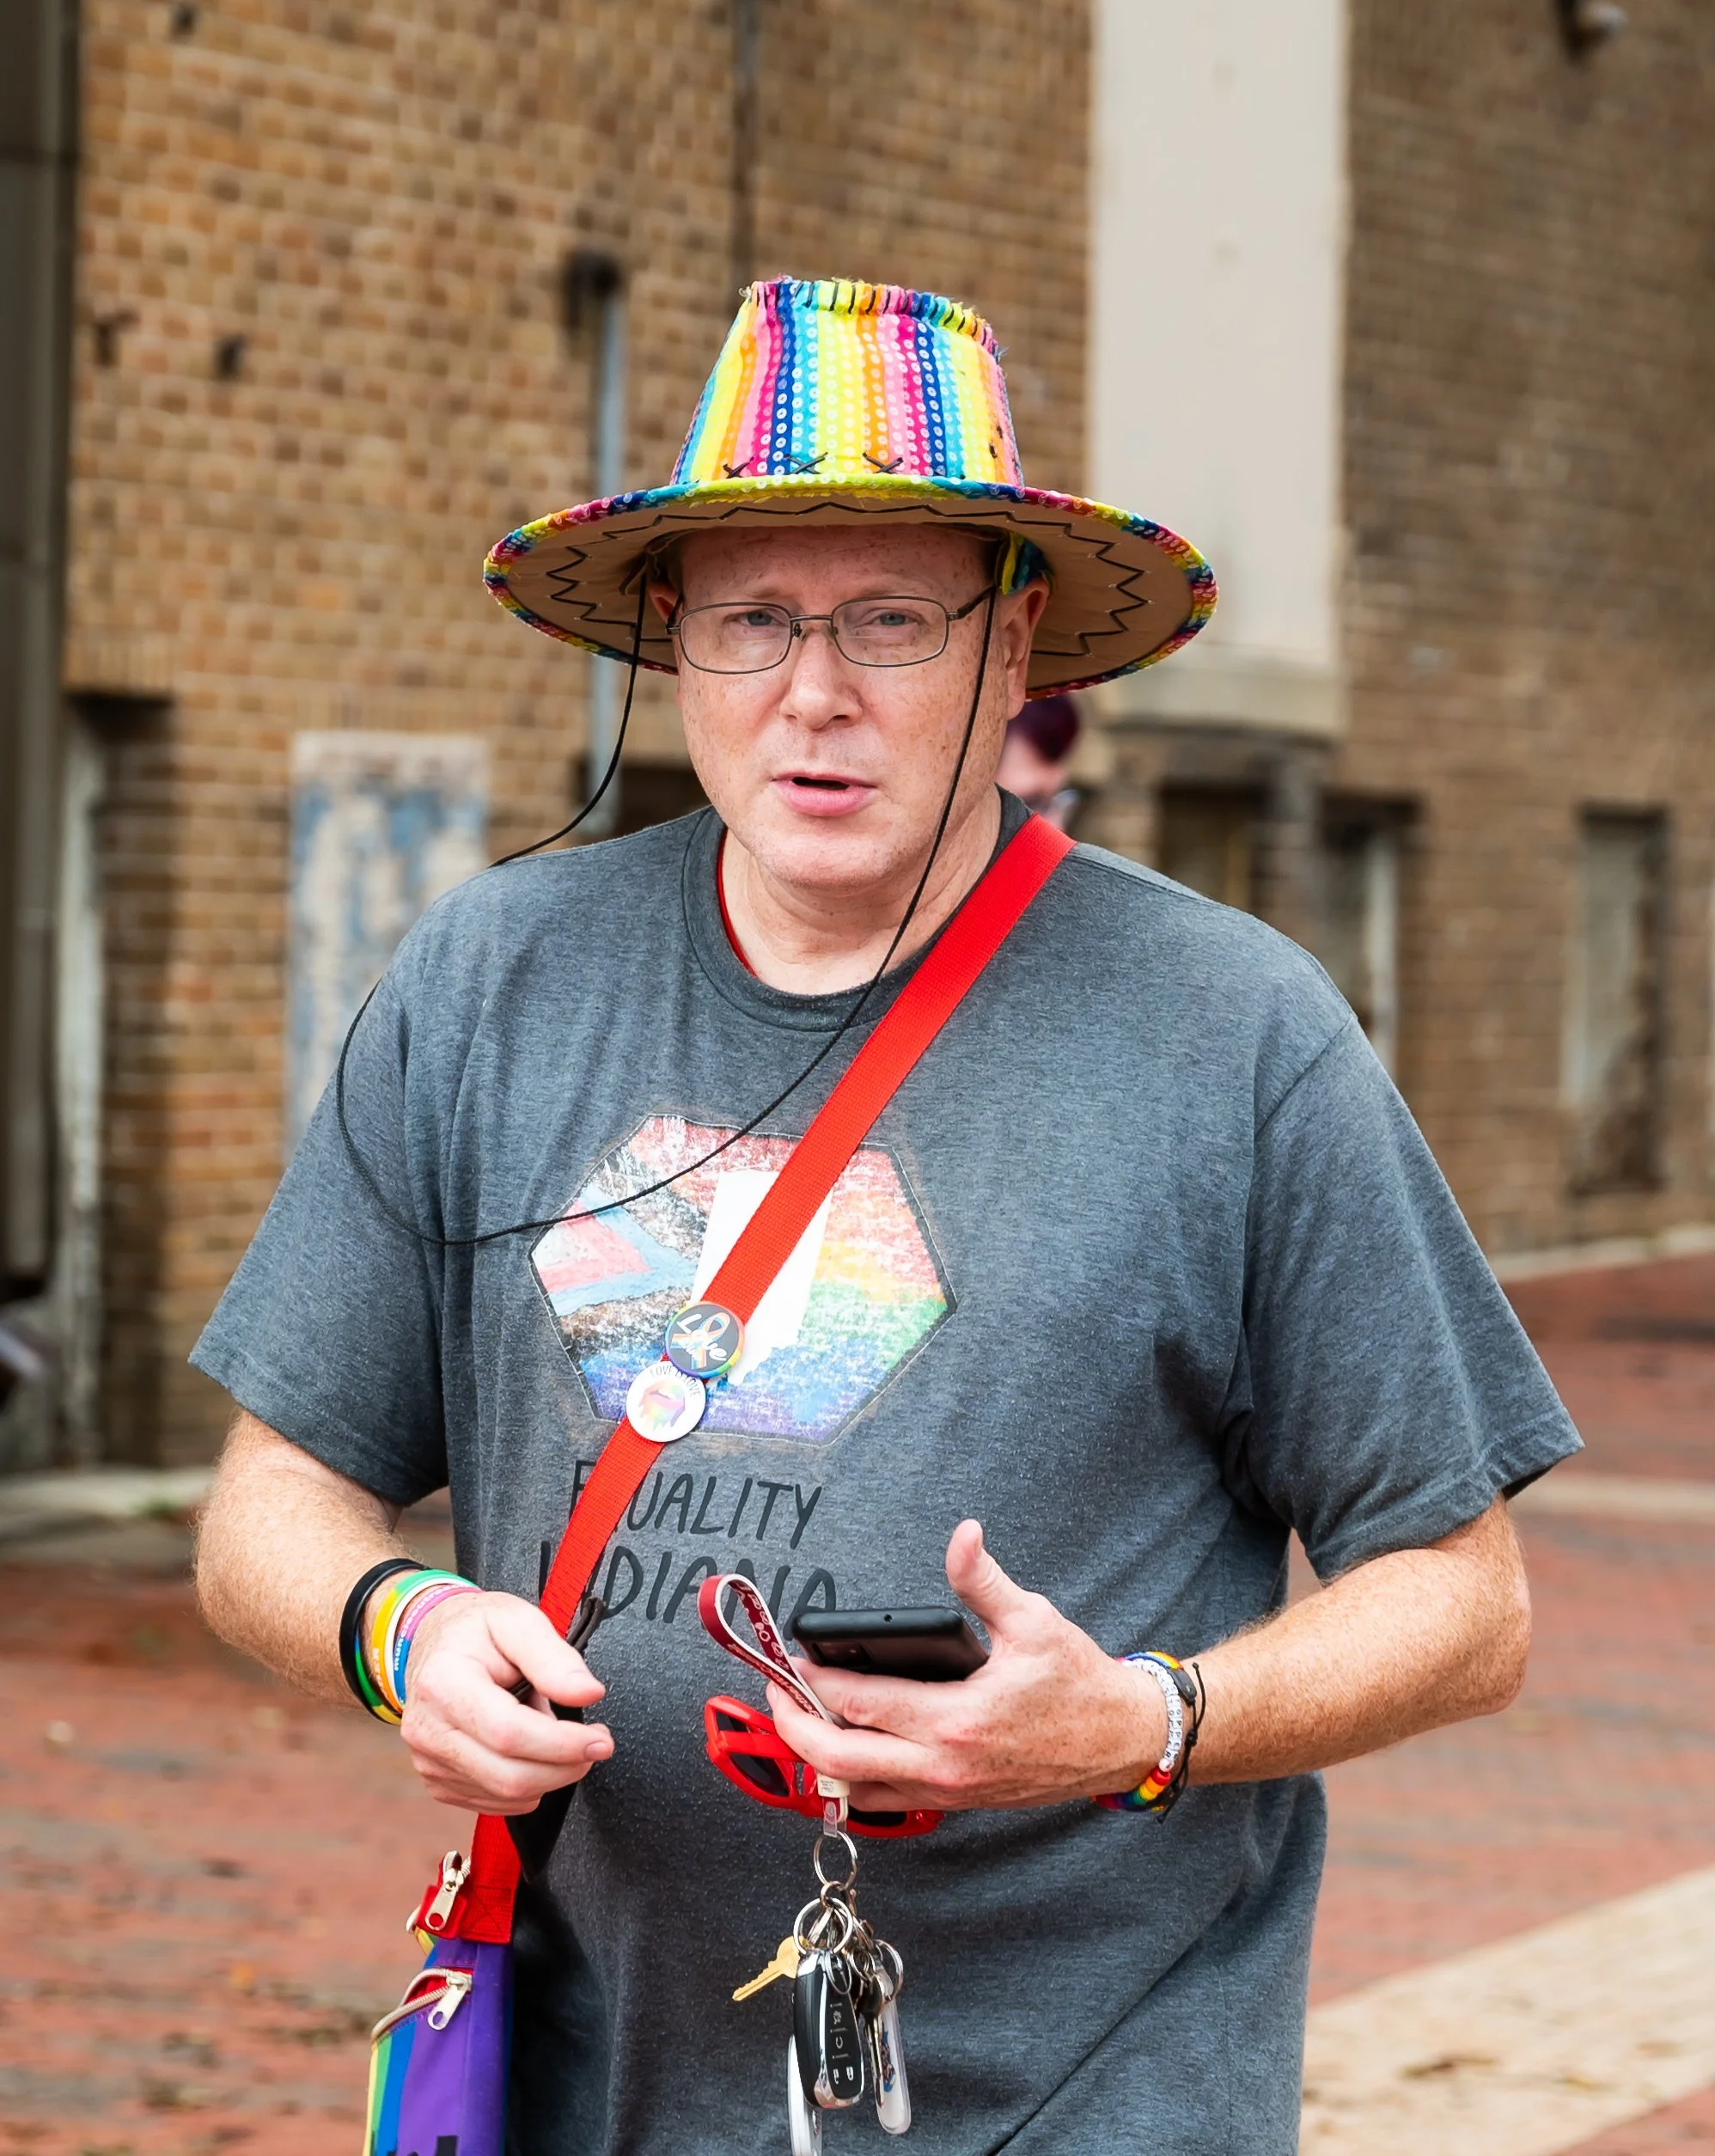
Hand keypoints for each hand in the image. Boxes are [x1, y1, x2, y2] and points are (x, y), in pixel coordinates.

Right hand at [396, 1591, 611, 1813]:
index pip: (509, 1733)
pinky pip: (496, 1803)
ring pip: (506, 1795)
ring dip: (551, 1776)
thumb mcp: (517, 1620)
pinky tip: (532, 1752)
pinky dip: (529, 1786)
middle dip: (566, 1767)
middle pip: (510, 1776)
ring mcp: (429, 1762)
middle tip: (595, 1743)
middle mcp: (429, 1730)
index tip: (599, 1740)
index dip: (562, 1744)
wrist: (434, 1645)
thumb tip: (588, 1693)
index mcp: (444, 1683)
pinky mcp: (439, 1782)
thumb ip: (554, 1658)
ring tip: (559, 1737)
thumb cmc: (475, 1630)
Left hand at [765, 1521, 1167, 1811]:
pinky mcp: (958, 1801)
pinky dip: (856, 1778)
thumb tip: (962, 1535)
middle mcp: (945, 1765)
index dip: (814, 1682)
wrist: (1121, 1739)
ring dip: (819, 1760)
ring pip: (859, 1790)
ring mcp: (949, 1791)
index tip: (790, 1659)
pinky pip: (889, 1799)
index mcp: (957, 1720)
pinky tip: (847, 1746)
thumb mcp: (1033, 1621)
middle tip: (774, 1696)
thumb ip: (984, 1580)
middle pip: (840, 1762)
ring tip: (799, 1721)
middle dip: (794, 1729)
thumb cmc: (1079, 1682)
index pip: (860, 1704)